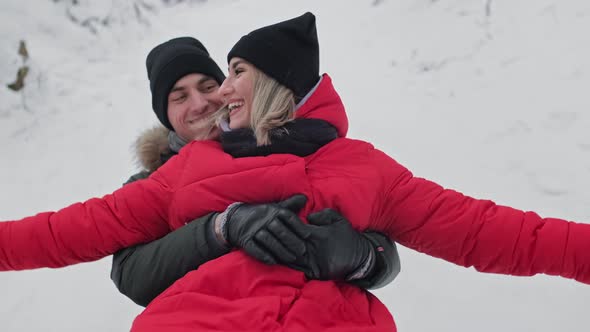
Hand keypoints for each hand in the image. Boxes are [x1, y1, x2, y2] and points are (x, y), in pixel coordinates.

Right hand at [221, 195, 307, 264]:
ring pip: (269, 240)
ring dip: (281, 250)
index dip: (298, 226)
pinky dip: (264, 255)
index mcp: (272, 211)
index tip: (308, 235)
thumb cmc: (261, 215)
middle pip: (280, 230)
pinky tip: (273, 261)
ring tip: (292, 259)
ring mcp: (253, 229)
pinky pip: (254, 248)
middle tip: (303, 251)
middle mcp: (263, 219)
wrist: (235, 220)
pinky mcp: (245, 239)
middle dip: (292, 241)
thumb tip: (305, 197)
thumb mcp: (274, 208)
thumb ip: (290, 205)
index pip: (287, 217)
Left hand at [254, 208, 374, 280]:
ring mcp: (313, 262)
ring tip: (264, 240)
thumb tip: (310, 217)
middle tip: (266, 225)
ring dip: (276, 248)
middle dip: (278, 233)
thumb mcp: (339, 220)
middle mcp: (314, 249)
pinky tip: (274, 256)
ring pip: (290, 256)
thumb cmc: (348, 237)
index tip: (279, 213)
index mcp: (319, 236)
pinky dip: (284, 262)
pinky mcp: (314, 273)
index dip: (288, 221)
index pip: (299, 227)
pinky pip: (295, 268)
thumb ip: (324, 215)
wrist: (360, 259)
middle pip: (291, 242)